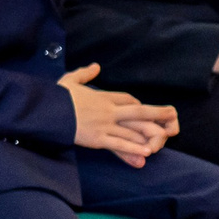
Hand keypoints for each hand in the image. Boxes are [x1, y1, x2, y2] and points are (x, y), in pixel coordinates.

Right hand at [59, 63, 175, 165]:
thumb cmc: (55, 96)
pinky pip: (120, 144)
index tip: (144, 108)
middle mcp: (108, 110)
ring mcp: (104, 125)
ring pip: (132, 130)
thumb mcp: (68, 81)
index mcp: (102, 97)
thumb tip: (95, 66)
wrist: (45, 110)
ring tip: (163, 140)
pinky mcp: (97, 138)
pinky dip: (134, 148)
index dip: (138, 104)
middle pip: (138, 112)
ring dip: (149, 135)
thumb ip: (83, 74)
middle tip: (173, 115)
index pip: (127, 99)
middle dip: (157, 113)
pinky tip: (146, 152)